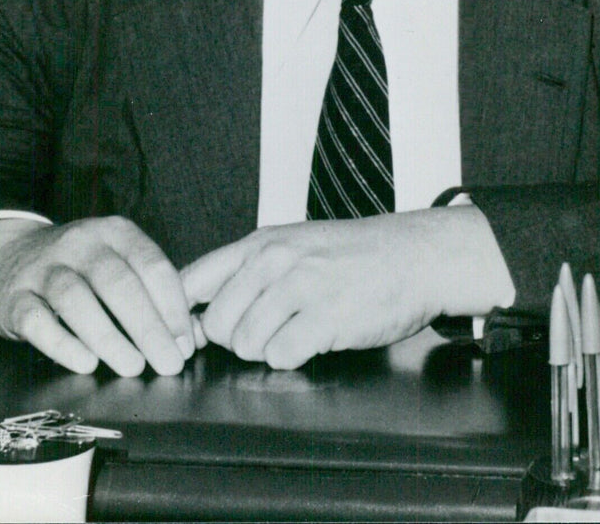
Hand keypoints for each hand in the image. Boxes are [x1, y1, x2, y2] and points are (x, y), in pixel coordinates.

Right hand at [0, 216, 193, 375]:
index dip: (173, 306)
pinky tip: (86, 363)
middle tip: (168, 363)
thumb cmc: (79, 268)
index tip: (186, 343)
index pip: (152, 265)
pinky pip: (36, 320)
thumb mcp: (115, 259)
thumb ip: (146, 288)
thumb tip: (183, 337)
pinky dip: (62, 344)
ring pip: (76, 299)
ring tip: (133, 366)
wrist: (7, 258)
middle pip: (118, 283)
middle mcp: (80, 243)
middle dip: (148, 327)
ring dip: (109, 337)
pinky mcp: (13, 297)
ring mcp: (43, 268)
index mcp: (115, 232)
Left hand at [182, 206, 507, 369]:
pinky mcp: (326, 316)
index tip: (195, 337)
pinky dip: (295, 357)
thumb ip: (245, 274)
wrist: (414, 255)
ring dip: (269, 349)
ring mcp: (300, 286)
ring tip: (298, 331)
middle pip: (217, 323)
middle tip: (270, 330)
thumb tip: (197, 317)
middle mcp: (274, 260)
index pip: (192, 282)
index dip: (185, 318)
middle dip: (237, 339)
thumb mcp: (292, 246)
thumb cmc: (354, 255)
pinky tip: (315, 339)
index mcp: (259, 243)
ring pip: (247, 344)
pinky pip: (282, 355)